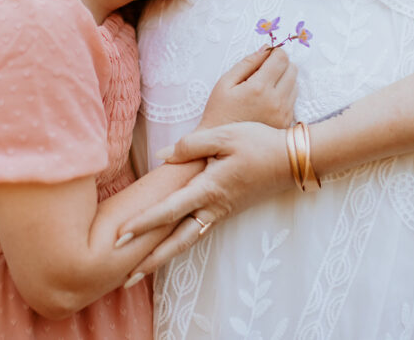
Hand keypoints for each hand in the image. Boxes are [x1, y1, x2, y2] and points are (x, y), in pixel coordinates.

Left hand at [116, 122, 292, 280]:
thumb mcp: (225, 136)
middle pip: (177, 241)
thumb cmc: (259, 144)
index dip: (144, 223)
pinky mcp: (226, 212)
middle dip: (150, 260)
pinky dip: (178, 244)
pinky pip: (197, 232)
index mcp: (209, 190)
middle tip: (125, 278)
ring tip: (139, 272)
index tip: (121, 235)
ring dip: (163, 258)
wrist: (293, 160)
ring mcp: (221, 213)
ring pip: (187, 241)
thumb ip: (191, 145)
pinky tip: (167, 247)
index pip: (170, 210)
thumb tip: (162, 156)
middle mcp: (213, 208)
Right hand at [199, 47, 296, 128]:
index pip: (281, 58)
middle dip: (281, 64)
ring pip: (295, 84)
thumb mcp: (225, 83)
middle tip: (265, 70)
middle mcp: (276, 101)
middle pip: (293, 69)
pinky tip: (269, 100)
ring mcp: (284, 113)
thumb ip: (247, 63)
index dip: (274, 52)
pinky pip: (293, 100)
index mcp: (259, 88)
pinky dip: (285, 94)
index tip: (266, 56)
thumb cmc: (219, 111)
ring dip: (284, 79)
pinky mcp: (286, 123)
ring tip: (265, 87)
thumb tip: (266, 49)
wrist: (222, 145)